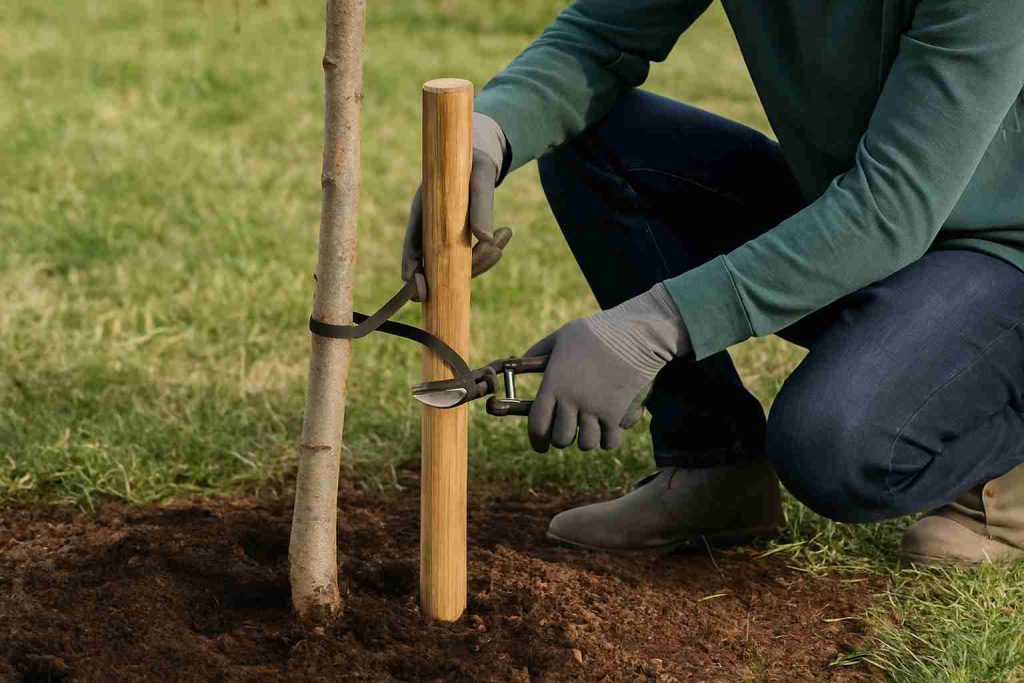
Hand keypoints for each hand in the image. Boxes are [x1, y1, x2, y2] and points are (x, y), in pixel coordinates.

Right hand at [402, 112, 511, 293]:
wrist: (476, 153)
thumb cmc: (473, 161)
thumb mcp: (480, 177)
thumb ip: (480, 205)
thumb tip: (485, 238)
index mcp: (423, 210)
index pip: (411, 248)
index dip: (412, 272)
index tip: (421, 292)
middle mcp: (429, 227)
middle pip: (437, 265)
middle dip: (468, 266)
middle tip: (494, 248)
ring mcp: (443, 235)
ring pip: (458, 264)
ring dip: (485, 258)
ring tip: (506, 233)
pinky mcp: (458, 238)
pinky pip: (471, 256)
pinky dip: (489, 250)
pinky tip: (505, 233)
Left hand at [525, 284, 691, 452]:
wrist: (636, 334)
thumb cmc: (598, 331)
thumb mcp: (562, 335)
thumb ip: (539, 350)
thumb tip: (519, 359)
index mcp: (554, 384)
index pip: (537, 425)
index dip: (536, 440)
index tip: (540, 446)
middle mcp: (572, 400)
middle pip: (561, 440)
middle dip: (563, 439)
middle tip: (568, 433)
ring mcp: (595, 409)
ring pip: (586, 444)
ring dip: (587, 439)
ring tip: (590, 429)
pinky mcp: (617, 414)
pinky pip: (609, 442)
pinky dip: (608, 439)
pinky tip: (609, 429)